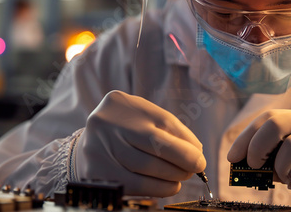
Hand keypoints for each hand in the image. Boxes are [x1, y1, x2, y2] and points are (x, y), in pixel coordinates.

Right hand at [74, 90, 205, 196]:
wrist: (90, 142)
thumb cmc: (125, 129)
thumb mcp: (144, 118)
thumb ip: (170, 130)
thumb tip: (196, 152)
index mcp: (122, 103)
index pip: (164, 122)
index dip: (186, 144)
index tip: (200, 158)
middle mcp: (106, 123)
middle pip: (155, 145)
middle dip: (183, 160)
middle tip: (196, 168)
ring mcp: (97, 147)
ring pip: (146, 167)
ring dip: (172, 176)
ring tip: (182, 176)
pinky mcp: (95, 172)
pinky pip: (134, 185)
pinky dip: (158, 188)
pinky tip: (168, 186)